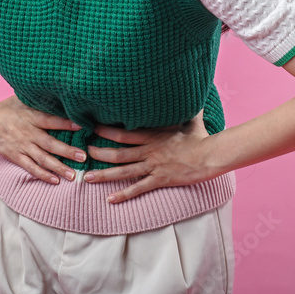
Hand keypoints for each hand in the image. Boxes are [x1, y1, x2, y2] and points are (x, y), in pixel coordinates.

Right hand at [0, 96, 85, 184]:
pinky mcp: (15, 156)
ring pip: (43, 159)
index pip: (52, 120)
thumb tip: (58, 96)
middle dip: (68, 151)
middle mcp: (28, 132)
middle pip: (50, 144)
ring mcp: (21, 146)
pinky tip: (55, 180)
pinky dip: (43, 175)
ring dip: (59, 168)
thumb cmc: (4, 108)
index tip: (83, 126)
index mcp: (31, 116)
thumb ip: (39, 101)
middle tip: (83, 157)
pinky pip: (31, 167)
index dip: (67, 123)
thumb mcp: (21, 99)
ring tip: (73, 175)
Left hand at [83, 110, 221, 202]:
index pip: (123, 132)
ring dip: (104, 174)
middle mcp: (149, 150)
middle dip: (98, 153)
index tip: (91, 128)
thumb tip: (192, 94)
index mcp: (152, 135)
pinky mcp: (160, 179)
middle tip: (83, 153)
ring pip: (123, 170)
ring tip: (87, 177)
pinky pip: (138, 188)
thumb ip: (186, 109)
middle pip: (118, 152)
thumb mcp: (190, 120)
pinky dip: (123, 194)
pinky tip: (110, 199)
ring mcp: (153, 166)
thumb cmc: (201, 137)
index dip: (105, 131)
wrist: (211, 155)